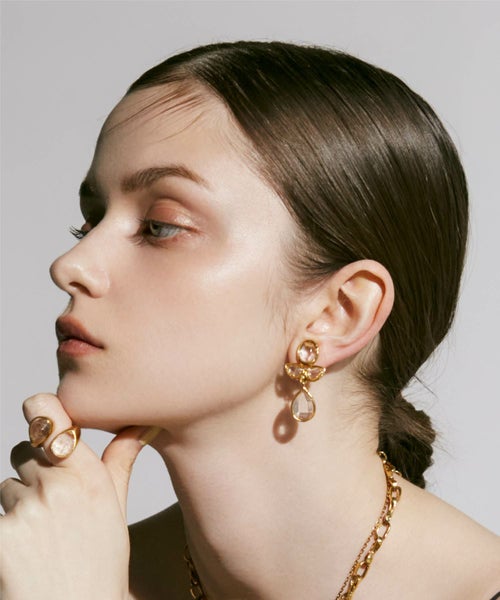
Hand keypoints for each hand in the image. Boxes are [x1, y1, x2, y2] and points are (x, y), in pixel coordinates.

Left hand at [0, 393, 153, 599]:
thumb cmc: (100, 563)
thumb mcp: (115, 507)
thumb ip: (120, 458)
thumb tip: (143, 426)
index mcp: (88, 473)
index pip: (46, 412)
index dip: (40, 410)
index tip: (41, 415)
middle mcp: (57, 484)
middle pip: (24, 450)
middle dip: (33, 468)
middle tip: (52, 501)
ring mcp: (25, 509)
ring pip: (7, 485)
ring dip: (18, 501)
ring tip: (42, 533)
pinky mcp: (0, 534)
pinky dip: (6, 529)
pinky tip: (24, 550)